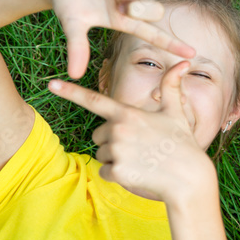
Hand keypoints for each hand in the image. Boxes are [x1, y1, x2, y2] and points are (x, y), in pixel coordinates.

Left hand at [48, 61, 210, 201]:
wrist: (188, 177)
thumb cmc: (182, 143)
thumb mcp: (176, 112)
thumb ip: (171, 86)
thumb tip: (183, 62)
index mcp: (128, 114)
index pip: (94, 100)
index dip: (71, 92)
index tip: (51, 84)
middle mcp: (119, 130)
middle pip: (97, 134)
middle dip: (111, 140)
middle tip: (138, 146)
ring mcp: (117, 151)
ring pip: (101, 154)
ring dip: (115, 158)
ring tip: (141, 159)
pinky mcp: (118, 172)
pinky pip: (106, 172)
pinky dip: (118, 174)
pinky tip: (138, 172)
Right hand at [50, 0, 195, 78]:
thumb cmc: (68, 4)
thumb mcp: (73, 25)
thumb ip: (77, 48)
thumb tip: (74, 75)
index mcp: (123, 20)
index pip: (152, 35)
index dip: (172, 44)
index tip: (192, 54)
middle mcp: (131, 2)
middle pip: (155, 10)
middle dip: (140, 8)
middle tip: (121, 6)